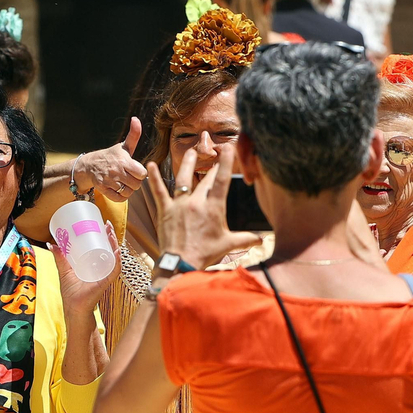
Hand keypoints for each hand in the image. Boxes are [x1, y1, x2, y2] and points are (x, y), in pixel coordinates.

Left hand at [53, 220, 121, 315]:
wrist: (74, 310)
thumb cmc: (72, 295)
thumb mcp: (64, 271)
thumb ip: (59, 257)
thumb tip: (52, 243)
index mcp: (96, 266)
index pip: (104, 248)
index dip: (105, 235)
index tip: (103, 224)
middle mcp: (103, 270)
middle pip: (111, 250)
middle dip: (111, 236)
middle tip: (107, 224)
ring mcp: (106, 276)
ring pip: (114, 257)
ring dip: (114, 243)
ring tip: (111, 232)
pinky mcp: (105, 283)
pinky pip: (114, 270)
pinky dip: (116, 260)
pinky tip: (117, 251)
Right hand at [73, 118, 147, 202]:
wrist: (90, 165)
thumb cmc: (111, 156)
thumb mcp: (123, 146)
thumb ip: (134, 134)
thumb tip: (136, 119)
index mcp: (123, 161)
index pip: (142, 174)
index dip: (140, 173)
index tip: (135, 170)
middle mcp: (116, 171)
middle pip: (136, 185)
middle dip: (135, 182)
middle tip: (129, 177)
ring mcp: (109, 181)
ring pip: (128, 192)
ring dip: (128, 189)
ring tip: (123, 183)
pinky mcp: (103, 189)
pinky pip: (119, 199)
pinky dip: (120, 196)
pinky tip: (118, 189)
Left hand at [146, 144, 261, 271]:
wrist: (180, 264)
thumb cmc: (204, 254)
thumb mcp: (228, 245)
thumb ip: (246, 239)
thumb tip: (262, 240)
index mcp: (213, 208)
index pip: (222, 180)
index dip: (225, 163)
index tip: (227, 149)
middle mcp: (196, 202)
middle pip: (205, 179)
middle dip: (210, 167)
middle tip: (213, 157)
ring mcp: (179, 204)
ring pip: (183, 179)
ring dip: (188, 164)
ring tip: (191, 152)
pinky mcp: (165, 210)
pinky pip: (159, 190)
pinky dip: (154, 178)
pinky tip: (151, 165)